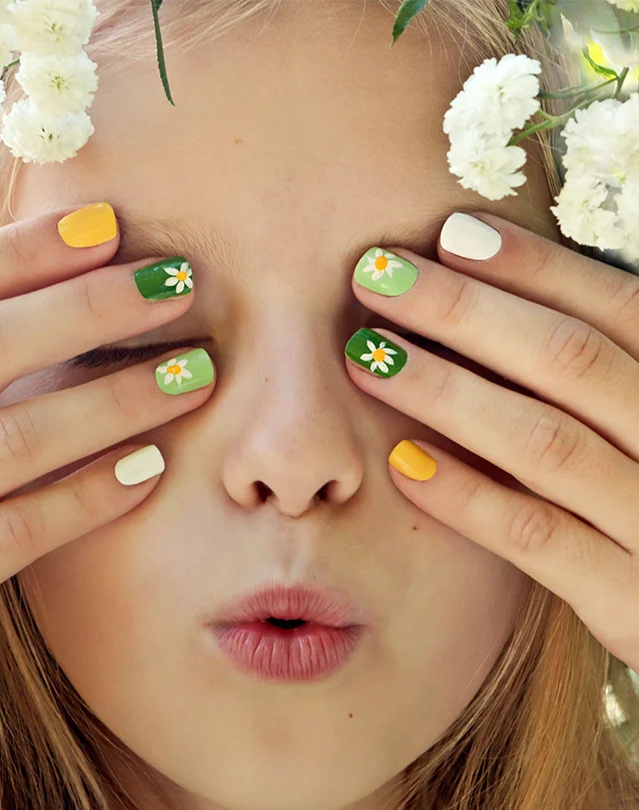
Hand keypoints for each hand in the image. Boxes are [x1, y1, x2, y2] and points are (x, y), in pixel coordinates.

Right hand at [0, 202, 214, 661]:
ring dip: (114, 401)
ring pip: (12, 440)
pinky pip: (15, 533)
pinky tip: (152, 468)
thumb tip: (54, 284)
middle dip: (88, 310)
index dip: (20, 252)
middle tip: (177, 286)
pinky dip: (87, 496)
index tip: (108, 226)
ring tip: (196, 374)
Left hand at [345, 211, 638, 671]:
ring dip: (447, 392)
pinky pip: (539, 539)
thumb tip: (489, 296)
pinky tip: (402, 463)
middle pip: (570, 360)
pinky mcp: (630, 602)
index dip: (533, 266)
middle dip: (464, 311)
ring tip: (367, 356)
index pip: (617, 308)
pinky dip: (470, 497)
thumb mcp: (638, 427)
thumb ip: (598, 374)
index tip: (447, 232)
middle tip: (376, 275)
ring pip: (547, 443)